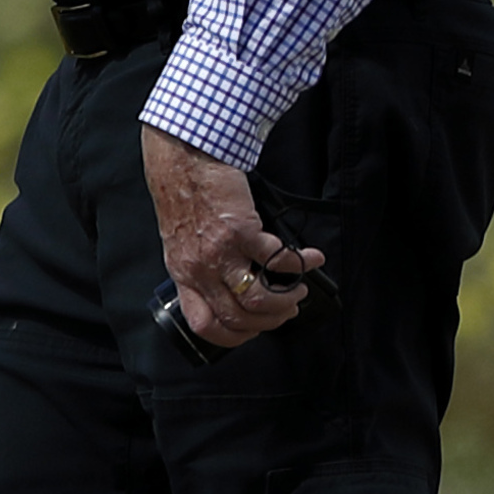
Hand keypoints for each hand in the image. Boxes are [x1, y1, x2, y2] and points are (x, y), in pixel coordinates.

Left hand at [142, 124, 329, 350]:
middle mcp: (199, 269)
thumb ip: (200, 265)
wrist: (182, 157)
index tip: (254, 329)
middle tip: (288, 309)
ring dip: (285, 300)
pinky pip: (277, 259)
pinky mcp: (241, 230)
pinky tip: (311, 258)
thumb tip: (232, 285)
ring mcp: (220, 252)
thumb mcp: (182, 240)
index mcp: (184, 274)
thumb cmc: (184, 194)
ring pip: (256, 299)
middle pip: (238, 318)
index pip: (204, 325)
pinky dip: (300, 263)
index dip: (234, 336)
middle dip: (270, 320)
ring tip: (298, 290)